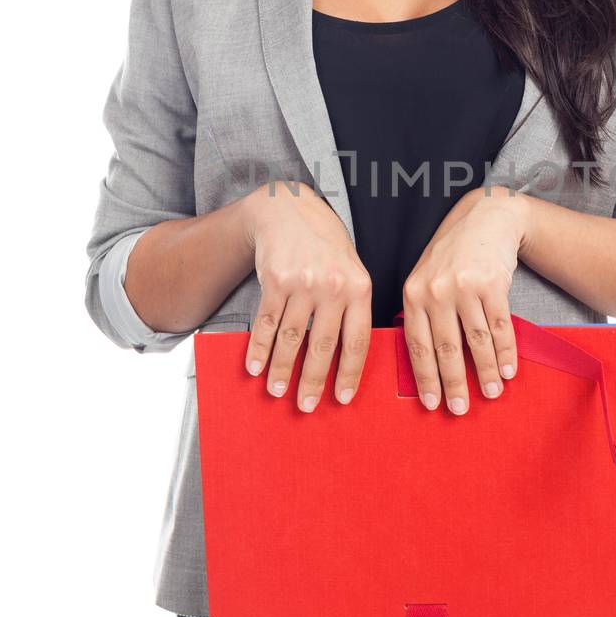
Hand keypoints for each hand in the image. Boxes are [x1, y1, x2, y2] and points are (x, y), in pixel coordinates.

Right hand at [240, 182, 372, 411]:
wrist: (290, 210)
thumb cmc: (325, 246)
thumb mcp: (352, 270)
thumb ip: (353, 307)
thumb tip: (347, 357)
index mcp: (360, 288)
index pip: (357, 341)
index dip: (350, 373)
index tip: (343, 398)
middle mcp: (333, 286)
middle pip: (323, 346)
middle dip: (313, 381)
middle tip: (306, 406)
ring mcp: (303, 282)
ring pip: (291, 338)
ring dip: (282, 369)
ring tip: (277, 391)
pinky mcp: (275, 280)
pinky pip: (267, 322)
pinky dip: (259, 348)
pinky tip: (255, 366)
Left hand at [399, 184, 530, 415]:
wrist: (485, 219)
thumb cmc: (453, 255)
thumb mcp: (426, 278)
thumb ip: (423, 313)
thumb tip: (426, 363)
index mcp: (413, 293)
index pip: (417, 344)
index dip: (425, 377)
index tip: (432, 403)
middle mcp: (435, 291)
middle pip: (446, 348)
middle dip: (455, 383)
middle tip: (460, 408)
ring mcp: (464, 287)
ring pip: (476, 341)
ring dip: (486, 372)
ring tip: (492, 393)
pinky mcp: (492, 284)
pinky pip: (500, 327)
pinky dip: (505, 352)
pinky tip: (508, 370)